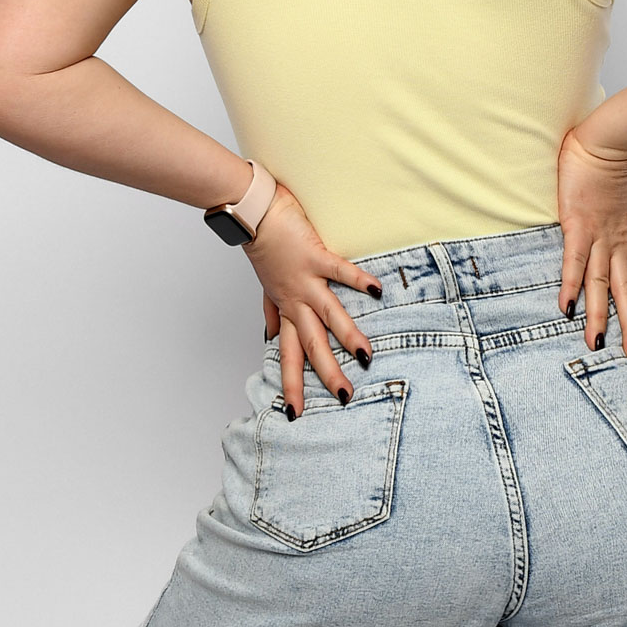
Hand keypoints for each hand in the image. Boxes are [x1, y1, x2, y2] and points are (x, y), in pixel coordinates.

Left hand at [241, 182, 382, 418]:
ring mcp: (305, 280)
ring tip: (365, 357)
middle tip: (343, 398)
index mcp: (285, 309)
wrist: (250, 214)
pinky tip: (377, 290)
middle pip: (310, 344)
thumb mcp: (265, 287)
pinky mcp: (314, 256)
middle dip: (326, 372)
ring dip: (346, 336)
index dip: (291, 383)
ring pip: (327, 315)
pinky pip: (339, 271)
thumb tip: (266, 335)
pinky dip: (357, 279)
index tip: (294, 412)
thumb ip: (270, 312)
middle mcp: (294, 300)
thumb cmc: (263, 246)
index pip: (288, 354)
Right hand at [556, 124, 626, 360]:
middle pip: (626, 292)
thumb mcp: (611, 194)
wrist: (608, 138)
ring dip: (602, 317)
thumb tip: (599, 210)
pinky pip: (573, 260)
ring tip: (601, 345)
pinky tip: (566, 307)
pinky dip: (570, 285)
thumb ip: (606, 209)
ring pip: (602, 284)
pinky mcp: (576, 224)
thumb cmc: (605, 158)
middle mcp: (615, 241)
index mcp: (624, 236)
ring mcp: (596, 234)